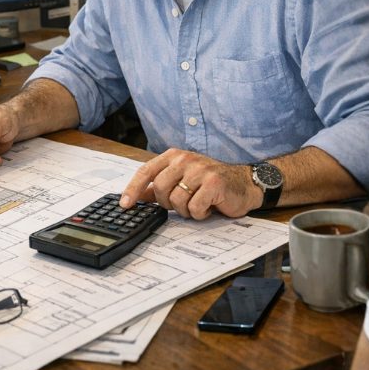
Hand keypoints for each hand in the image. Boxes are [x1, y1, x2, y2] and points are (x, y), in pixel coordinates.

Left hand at [118, 148, 259, 219]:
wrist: (243, 184)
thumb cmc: (209, 183)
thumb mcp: (181, 180)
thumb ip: (159, 186)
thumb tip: (136, 196)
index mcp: (174, 156)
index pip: (146, 171)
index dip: (133, 189)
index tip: (125, 205)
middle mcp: (185, 159)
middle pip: (159, 188)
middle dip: (167, 203)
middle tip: (181, 204)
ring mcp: (200, 169)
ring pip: (176, 200)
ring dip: (186, 210)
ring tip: (198, 204)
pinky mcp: (214, 183)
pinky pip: (195, 207)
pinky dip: (200, 213)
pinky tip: (209, 207)